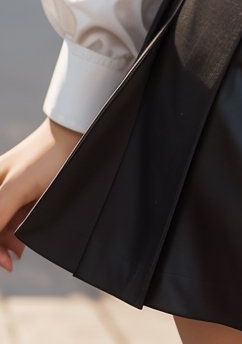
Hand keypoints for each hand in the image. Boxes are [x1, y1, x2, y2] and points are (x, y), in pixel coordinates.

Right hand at [0, 117, 82, 271]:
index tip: (3, 261)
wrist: (76, 136)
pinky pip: (15, 222)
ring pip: (3, 227)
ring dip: (8, 242)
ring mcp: (11, 192)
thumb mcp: (16, 187)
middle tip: (12, 261)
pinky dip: (18, 234)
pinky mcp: (26, 197)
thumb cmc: (45, 156)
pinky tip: (23, 243)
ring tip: (20, 251)